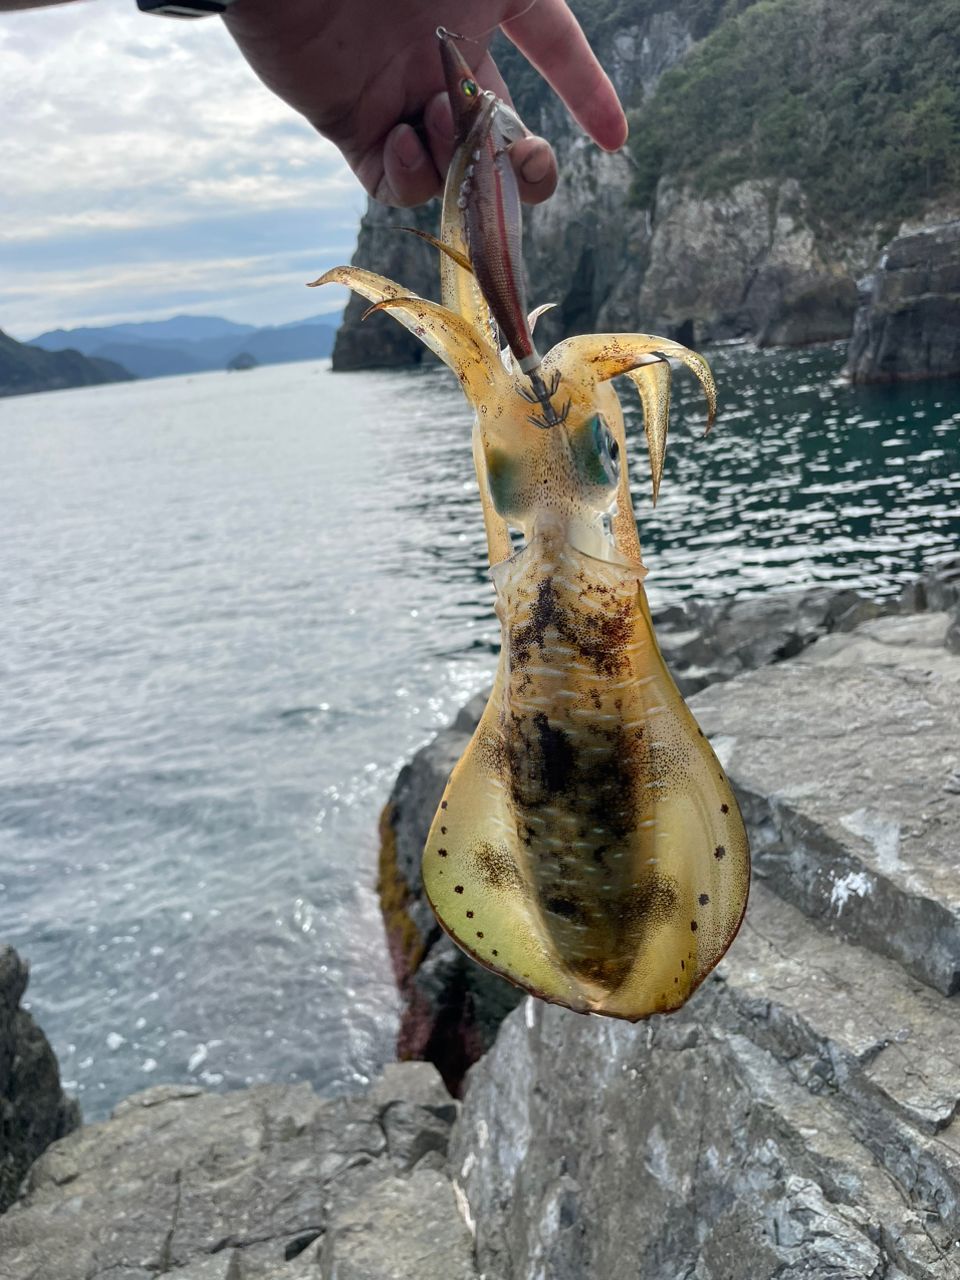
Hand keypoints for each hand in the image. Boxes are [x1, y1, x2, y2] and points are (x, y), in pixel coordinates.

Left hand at [223, 0, 627, 206]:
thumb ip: (533, 5)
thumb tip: (541, 38)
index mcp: (482, 5)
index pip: (550, 50)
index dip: (586, 93)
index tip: (614, 140)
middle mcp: (444, 56)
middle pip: (502, 136)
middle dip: (526, 168)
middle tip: (525, 162)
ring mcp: (398, 96)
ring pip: (453, 170)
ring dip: (461, 160)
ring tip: (438, 116)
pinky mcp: (350, 125)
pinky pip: (394, 185)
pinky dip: (410, 179)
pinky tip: (405, 141)